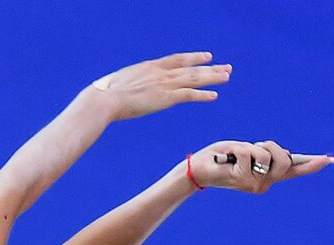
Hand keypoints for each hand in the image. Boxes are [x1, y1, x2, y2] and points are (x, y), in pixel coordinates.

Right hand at [88, 52, 230, 120]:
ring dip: (213, 77)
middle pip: (191, 68)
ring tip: (227, 76)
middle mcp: (161, 72)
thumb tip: (126, 90)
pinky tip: (214, 95)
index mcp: (151, 66)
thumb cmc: (106, 94)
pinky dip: (202, 95)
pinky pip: (189, 94)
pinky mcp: (166, 97)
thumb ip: (131, 84)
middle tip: (226, 67)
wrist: (106, 99)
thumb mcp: (121, 83)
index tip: (207, 56)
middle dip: (211, 68)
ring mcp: (165, 84)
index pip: (178, 59)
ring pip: (195, 78)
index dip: (194, 57)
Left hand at [189, 140, 328, 193]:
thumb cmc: (223, 158)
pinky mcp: (241, 180)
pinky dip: (237, 149)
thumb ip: (265, 154)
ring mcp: (254, 185)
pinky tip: (227, 158)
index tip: (326, 160)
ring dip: (251, 147)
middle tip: (254, 147)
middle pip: (284, 158)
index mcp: (268, 176)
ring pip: (265, 155)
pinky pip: (247, 153)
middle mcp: (264, 184)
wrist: (199, 169)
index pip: (295, 171)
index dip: (311, 165)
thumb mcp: (248, 152)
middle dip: (271, 146)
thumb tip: (284, 154)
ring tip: (237, 154)